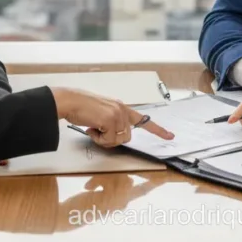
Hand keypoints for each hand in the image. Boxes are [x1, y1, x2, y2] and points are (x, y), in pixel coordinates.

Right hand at [51, 87, 173, 147]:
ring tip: (94, 128)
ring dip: (104, 139)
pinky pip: (109, 140)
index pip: (144, 119)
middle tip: (98, 132)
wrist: (70, 100)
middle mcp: (123, 109)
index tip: (171, 136)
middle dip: (112, 140)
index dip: (158, 130)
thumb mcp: (102, 114)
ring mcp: (118, 114)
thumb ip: (113, 123)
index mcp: (122, 108)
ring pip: (119, 140)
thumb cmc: (82, 108)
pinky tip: (91, 127)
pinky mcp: (111, 119)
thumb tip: (114, 137)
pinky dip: (98, 138)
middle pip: (127, 137)